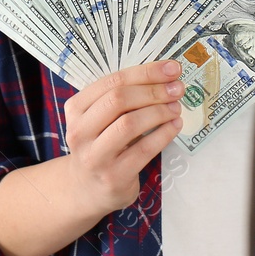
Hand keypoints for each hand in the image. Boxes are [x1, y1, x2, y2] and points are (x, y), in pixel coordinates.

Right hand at [62, 60, 183, 213]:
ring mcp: (94, 156)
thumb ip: (125, 96)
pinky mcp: (113, 176)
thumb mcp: (102, 117)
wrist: (87, 188)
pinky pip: (143, 150)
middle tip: (178, 88)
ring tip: (176, 107)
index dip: (146, 72)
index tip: (172, 68)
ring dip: (159, 111)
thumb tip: (167, 74)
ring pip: (129, 124)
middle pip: (119, 100)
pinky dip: (164, 134)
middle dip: (154, 90)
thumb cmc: (102, 143)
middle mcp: (79, 131)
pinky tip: (175, 125)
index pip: (112, 81)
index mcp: (76, 108)